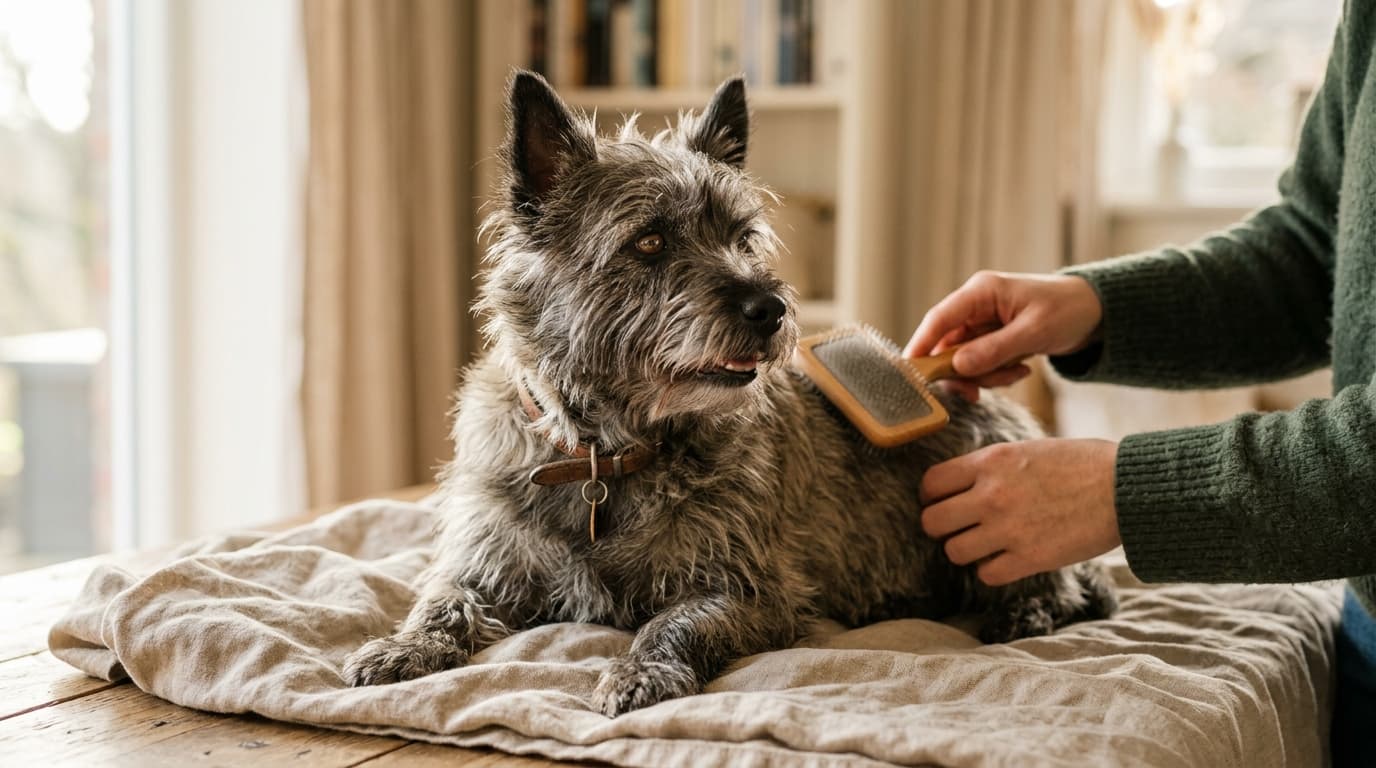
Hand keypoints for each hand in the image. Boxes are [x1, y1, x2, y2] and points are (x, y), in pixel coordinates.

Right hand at [903, 272, 1102, 401]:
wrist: (1095, 311)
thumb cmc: (1068, 310)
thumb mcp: (1034, 331)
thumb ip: (994, 350)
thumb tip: (957, 367)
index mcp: (981, 292)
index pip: (939, 319)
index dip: (921, 345)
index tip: (911, 374)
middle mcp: (975, 306)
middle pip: (947, 346)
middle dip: (965, 372)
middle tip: (979, 392)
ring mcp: (981, 323)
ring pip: (963, 360)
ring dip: (986, 375)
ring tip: (1018, 372)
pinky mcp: (990, 338)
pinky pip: (980, 364)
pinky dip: (996, 374)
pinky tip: (1021, 369)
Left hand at [919, 438, 1120, 585]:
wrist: (1125, 487)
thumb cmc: (1082, 463)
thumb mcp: (1028, 450)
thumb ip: (993, 466)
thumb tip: (964, 481)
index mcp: (990, 462)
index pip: (931, 484)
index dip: (932, 496)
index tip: (943, 502)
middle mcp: (991, 495)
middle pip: (932, 522)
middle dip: (942, 527)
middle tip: (959, 527)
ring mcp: (1009, 529)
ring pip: (955, 552)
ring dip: (967, 551)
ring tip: (986, 544)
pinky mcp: (1030, 558)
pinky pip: (987, 574)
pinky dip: (993, 570)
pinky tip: (1008, 558)